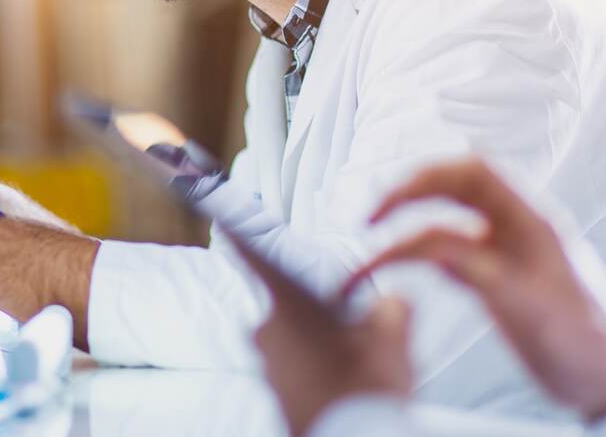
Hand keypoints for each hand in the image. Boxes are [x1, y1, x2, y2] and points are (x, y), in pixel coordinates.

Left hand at [233, 235, 413, 436]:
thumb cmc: (363, 393)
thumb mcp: (392, 340)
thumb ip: (392, 307)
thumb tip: (392, 300)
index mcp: (288, 306)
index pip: (255, 259)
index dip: (238, 234)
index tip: (213, 211)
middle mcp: (267, 332)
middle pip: (290, 303)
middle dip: (319, 311)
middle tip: (354, 329)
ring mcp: (266, 366)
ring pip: (293, 338)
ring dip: (319, 342)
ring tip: (356, 364)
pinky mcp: (274, 394)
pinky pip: (294, 366)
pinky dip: (315, 368)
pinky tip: (344, 383)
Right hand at [341, 158, 605, 420]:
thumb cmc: (585, 344)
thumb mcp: (529, 307)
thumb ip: (478, 272)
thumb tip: (424, 244)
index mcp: (530, 219)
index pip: (471, 171)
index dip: (424, 176)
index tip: (387, 205)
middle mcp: (512, 226)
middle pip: (449, 188)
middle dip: (403, 196)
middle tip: (367, 222)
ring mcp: (501, 251)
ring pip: (441, 222)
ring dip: (403, 231)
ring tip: (368, 256)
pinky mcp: (491, 277)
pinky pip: (444, 252)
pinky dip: (414, 254)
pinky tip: (397, 269)